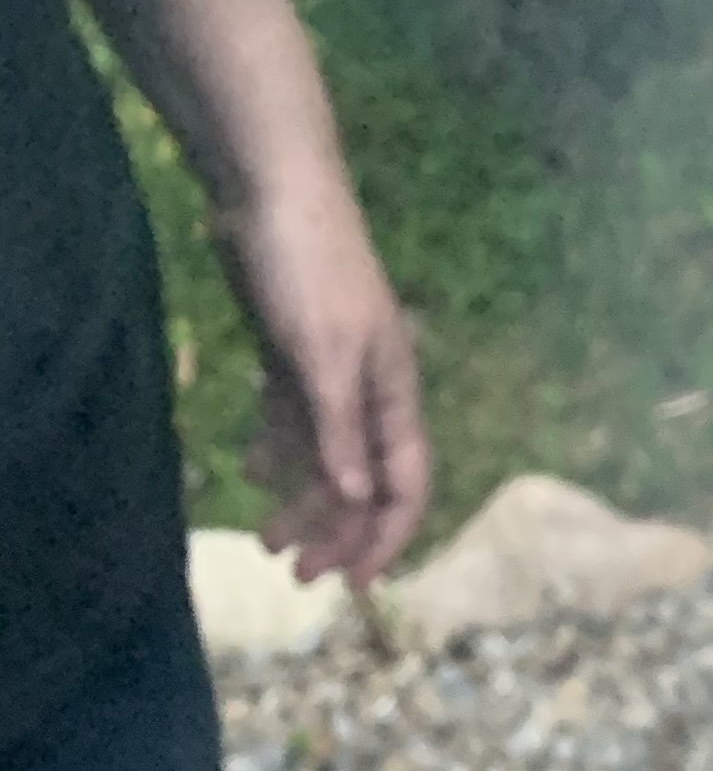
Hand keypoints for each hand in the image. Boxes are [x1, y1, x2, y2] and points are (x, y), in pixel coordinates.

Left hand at [225, 167, 429, 585]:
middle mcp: (370, 396)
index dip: (385, 539)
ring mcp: (333, 375)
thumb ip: (341, 430)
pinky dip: (276, 451)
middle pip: (362, 483)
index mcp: (392, 397)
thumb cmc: (307, 267)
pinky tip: (250, 473)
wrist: (272, 186)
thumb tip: (360, 499)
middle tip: (293, 571)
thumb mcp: (324, 355)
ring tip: (262, 538)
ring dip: (299, 502)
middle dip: (334, 532)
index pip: (404, 487)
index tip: (356, 584)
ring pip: (325, 458)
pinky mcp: (295, 354)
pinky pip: (292, 421)